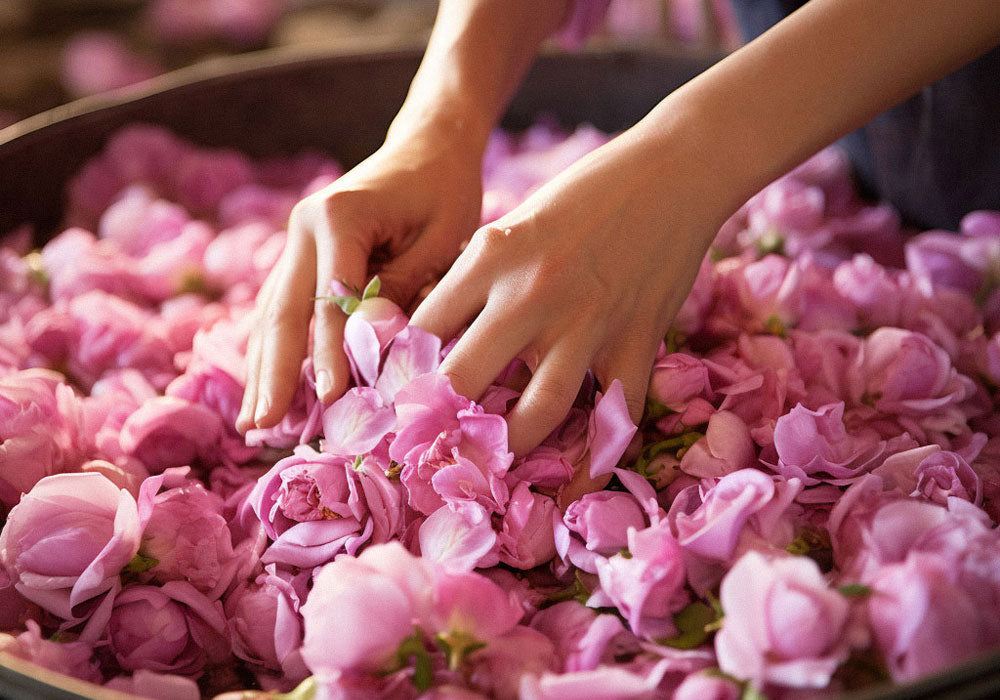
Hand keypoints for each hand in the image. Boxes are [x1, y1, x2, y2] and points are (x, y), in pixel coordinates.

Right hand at [237, 125, 483, 432]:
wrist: (428, 146)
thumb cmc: (444, 190)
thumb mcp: (443, 239)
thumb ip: (406, 289)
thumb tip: (374, 346)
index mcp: (338, 218)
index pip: (332, 301)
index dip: (332, 354)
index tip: (332, 399)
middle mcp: (305, 227)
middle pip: (282, 311)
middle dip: (273, 372)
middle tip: (262, 426)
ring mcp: (298, 239)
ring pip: (272, 313)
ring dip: (262, 368)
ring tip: (253, 421)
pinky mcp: (304, 253)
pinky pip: (282, 307)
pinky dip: (274, 349)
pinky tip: (265, 386)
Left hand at [410, 129, 724, 455]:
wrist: (675, 170)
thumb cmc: (586, 191)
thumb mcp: (515, 221)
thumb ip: (480, 275)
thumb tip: (442, 333)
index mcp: (490, 255)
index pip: (424, 329)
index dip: (400, 372)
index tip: (389, 402)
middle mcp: (530, 294)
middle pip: (462, 379)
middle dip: (438, 421)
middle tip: (424, 451)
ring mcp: (586, 324)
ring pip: (537, 413)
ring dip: (509, 450)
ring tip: (492, 469)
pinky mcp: (635, 342)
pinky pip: (615, 417)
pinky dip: (596, 463)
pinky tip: (574, 493)